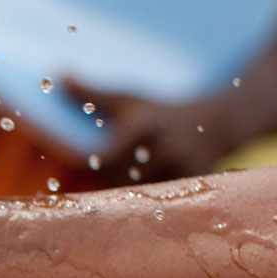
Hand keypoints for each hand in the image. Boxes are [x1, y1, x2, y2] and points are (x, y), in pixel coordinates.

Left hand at [64, 79, 236, 184]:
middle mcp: (163, 148)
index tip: (86, 163)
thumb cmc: (161, 113)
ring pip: (136, 195)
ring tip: (134, 178)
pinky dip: (151, 200)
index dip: (90, 165)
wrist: (218, 123)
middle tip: (111, 171)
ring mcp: (182, 168)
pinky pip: (160, 203)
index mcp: (142, 126)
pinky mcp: (195, 185)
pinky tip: (154, 187)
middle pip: (115, 180)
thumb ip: (92, 93)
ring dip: (128, 192)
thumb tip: (58, 74)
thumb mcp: (129, 100)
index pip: (100, 158)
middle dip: (108, 178)